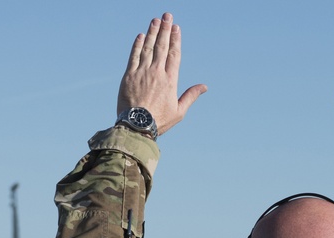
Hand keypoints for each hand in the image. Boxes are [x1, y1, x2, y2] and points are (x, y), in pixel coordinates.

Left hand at [117, 13, 206, 136]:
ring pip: (148, 48)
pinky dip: (137, 45)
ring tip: (155, 21)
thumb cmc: (159, 121)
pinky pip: (134, 57)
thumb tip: (205, 87)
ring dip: (152, 33)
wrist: (136, 126)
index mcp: (170, 80)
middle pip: (162, 46)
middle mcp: (157, 73)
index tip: (176, 28)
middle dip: (164, 29)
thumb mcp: (179, 111)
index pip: (174, 54)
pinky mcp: (129, 76)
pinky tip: (141, 36)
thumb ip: (190, 96)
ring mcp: (142, 73)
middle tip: (167, 16)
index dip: (175, 39)